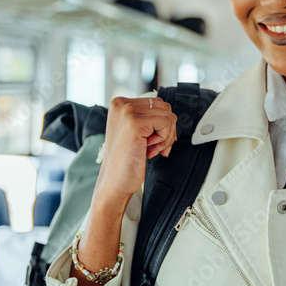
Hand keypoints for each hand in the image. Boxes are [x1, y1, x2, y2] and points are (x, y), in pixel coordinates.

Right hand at [94, 95, 177, 209]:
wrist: (114, 183)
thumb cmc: (126, 161)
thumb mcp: (135, 131)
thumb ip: (147, 118)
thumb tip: (171, 114)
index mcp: (120, 103)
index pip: (157, 103)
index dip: (160, 125)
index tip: (149, 142)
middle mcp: (121, 103)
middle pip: (165, 107)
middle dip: (166, 130)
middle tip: (152, 147)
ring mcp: (127, 111)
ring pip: (169, 115)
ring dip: (165, 136)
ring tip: (149, 149)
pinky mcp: (134, 122)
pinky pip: (167, 123)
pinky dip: (164, 140)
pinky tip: (148, 150)